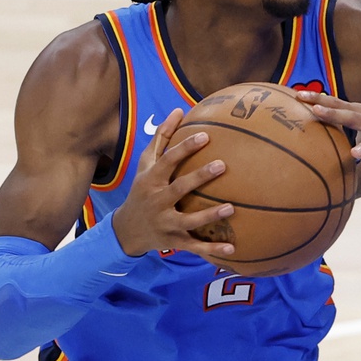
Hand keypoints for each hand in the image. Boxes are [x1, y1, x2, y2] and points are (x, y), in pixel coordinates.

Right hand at [108, 109, 237, 263]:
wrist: (127, 230)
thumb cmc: (142, 190)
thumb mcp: (146, 165)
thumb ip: (162, 138)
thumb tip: (178, 110)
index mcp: (151, 180)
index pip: (168, 161)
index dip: (185, 148)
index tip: (205, 136)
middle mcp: (157, 201)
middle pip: (178, 188)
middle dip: (199, 177)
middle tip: (222, 165)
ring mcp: (165, 224)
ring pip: (188, 221)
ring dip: (209, 216)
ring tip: (231, 208)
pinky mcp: (174, 242)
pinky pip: (195, 247)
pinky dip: (213, 251)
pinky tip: (233, 250)